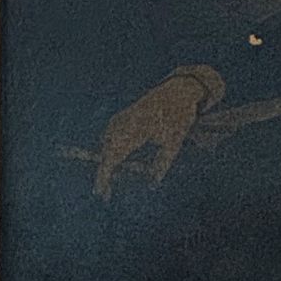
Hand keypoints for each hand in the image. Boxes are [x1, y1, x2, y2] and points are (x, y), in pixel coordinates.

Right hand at [94, 67, 221, 198]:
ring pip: (107, 141)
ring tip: (106, 178)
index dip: (105, 173)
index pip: (115, 155)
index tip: (101, 188)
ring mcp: (125, 116)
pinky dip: (109, 146)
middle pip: (108, 150)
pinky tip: (111, 155)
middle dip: (104, 171)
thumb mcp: (175, 141)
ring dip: (106, 159)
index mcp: (138, 129)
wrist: (179, 89)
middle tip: (103, 191)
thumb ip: (163, 162)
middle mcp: (127, 122)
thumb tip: (154, 181)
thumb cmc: (180, 116)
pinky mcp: (126, 113)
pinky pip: (110, 132)